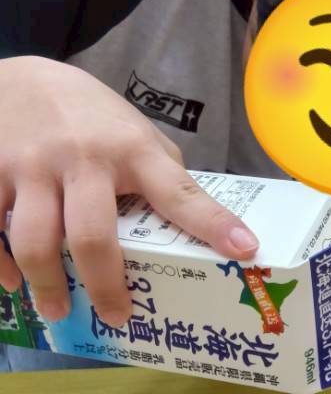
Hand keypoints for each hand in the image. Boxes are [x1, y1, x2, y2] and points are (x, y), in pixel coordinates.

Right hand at [0, 57, 258, 327]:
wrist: (21, 77)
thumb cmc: (91, 116)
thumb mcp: (135, 133)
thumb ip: (160, 172)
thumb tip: (197, 220)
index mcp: (132, 151)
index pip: (179, 192)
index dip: (212, 224)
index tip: (244, 251)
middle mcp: (84, 159)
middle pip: (94, 236)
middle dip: (106, 285)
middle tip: (117, 316)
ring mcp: (33, 166)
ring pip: (36, 241)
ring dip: (47, 285)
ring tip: (58, 310)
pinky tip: (10, 280)